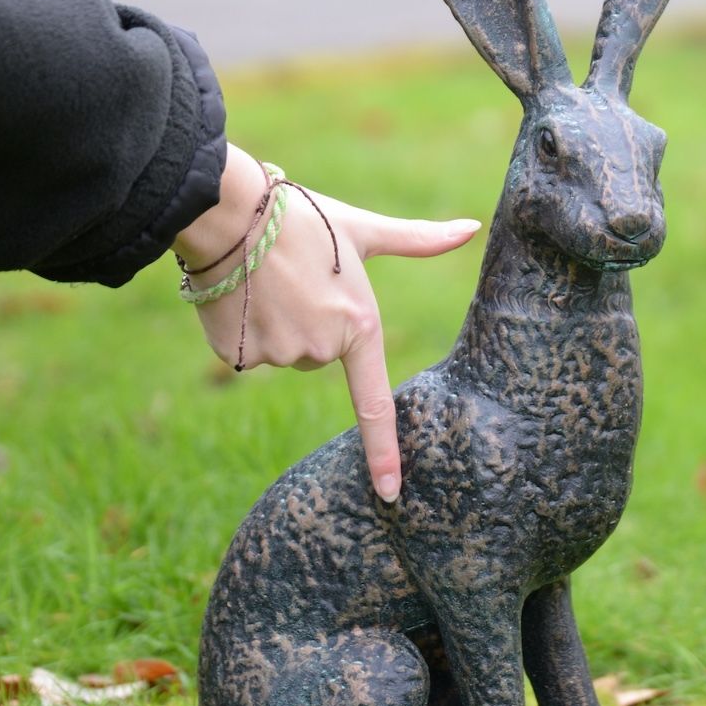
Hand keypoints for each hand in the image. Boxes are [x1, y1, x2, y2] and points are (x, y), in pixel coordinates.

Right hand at [173, 145, 479, 501]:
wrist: (232, 211)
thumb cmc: (304, 218)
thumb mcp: (364, 231)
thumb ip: (419, 240)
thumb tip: (473, 228)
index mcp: (359, 326)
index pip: (375, 405)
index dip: (383, 453)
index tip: (391, 494)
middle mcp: (322, 350)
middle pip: (318, 356)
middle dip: (310, 323)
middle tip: (297, 281)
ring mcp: (280, 356)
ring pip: (283, 354)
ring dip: (275, 324)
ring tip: (267, 282)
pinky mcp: (240, 356)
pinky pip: (247, 354)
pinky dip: (243, 329)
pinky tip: (242, 295)